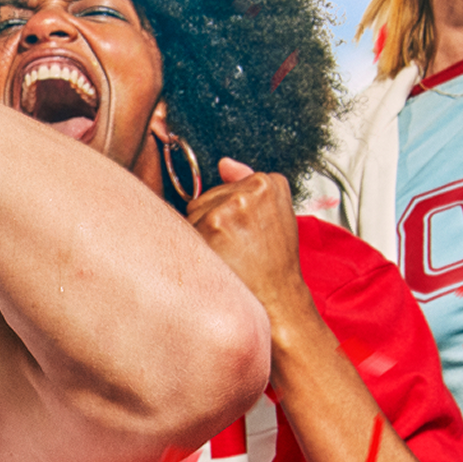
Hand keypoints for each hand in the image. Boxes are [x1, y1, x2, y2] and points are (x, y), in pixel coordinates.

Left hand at [185, 158, 311, 327]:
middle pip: (207, 197)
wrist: (276, 299)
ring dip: (202, 233)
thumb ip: (247, 183)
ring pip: (194, 211)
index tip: (244, 232)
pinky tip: (217, 258)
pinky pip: (186, 227)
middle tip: (237, 247)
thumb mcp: (273, 216)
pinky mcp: (213, 221)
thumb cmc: (273, 262)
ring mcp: (233, 203)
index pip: (226, 187)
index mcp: (270, 182)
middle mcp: (253, 187)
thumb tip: (223, 163)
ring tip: (229, 253)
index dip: (229, 213)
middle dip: (213, 221)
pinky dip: (195, 244)